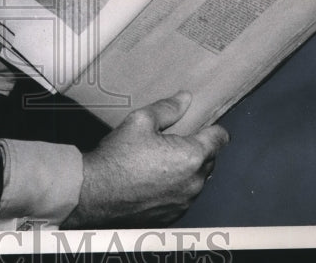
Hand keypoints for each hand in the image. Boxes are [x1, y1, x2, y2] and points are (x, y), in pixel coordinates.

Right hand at [61, 91, 227, 227]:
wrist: (94, 193)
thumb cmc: (117, 157)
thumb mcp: (140, 121)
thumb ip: (167, 108)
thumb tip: (185, 98)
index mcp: (191, 156)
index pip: (220, 139)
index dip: (213, 129)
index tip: (204, 126)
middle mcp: (194, 183)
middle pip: (210, 160)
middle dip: (197, 150)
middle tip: (172, 142)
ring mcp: (184, 203)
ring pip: (196, 180)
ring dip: (186, 170)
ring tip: (160, 162)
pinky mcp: (172, 216)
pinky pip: (183, 198)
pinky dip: (175, 188)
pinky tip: (153, 181)